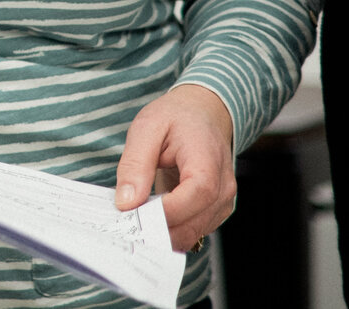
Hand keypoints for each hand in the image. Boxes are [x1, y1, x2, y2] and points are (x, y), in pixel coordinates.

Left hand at [115, 83, 236, 250]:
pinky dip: (170, 230)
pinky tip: (149, 219)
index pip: (197, 195)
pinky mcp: (214, 211)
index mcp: (209, 162)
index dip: (166, 210)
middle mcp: (223, 188)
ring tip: (134, 220)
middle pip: (195, 222)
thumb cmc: (176, 118)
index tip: (134, 215)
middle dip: (158, 228)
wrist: (201, 114)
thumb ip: (135, 164)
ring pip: (194, 233)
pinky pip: (193, 230)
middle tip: (125, 224)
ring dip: (163, 233)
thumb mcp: (146, 128)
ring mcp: (222, 203)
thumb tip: (127, 202)